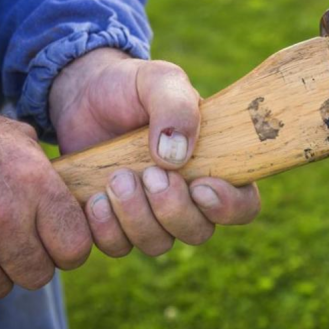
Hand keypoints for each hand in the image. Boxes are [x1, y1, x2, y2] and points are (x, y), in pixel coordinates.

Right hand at [0, 113, 91, 299]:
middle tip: (21, 245)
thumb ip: (51, 175)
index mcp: (37, 185)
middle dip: (33, 265)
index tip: (59, 244)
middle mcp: (7, 215)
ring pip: (1, 286)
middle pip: (39, 275)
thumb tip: (74, 197)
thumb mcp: (21, 142)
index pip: (75, 247)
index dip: (69, 250)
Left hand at [50, 49, 260, 256]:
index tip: (200, 186)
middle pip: (198, 232)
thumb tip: (176, 156)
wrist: (85, 95)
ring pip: (158, 244)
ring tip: (116, 178)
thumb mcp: (159, 81)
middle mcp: (185, 196)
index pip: (242, 204)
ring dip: (137, 218)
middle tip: (149, 174)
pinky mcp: (116, 221)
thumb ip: (176, 106)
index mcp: (211, 165)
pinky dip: (107, 229)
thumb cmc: (131, 87)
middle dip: (172, 209)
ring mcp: (150, 212)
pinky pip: (119, 246)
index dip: (228, 207)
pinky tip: (95, 199)